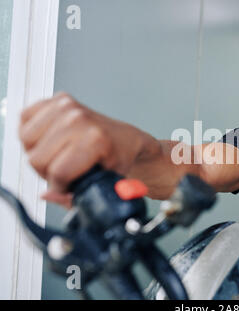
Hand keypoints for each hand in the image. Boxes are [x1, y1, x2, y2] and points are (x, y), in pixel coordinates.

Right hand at [19, 92, 145, 206]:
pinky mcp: (58, 99)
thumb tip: (48, 195)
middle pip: (36, 158)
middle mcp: (80, 119)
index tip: (67, 186)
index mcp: (95, 139)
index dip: (59, 186)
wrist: (127, 140)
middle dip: (47, 172)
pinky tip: (49, 140)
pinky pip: (25, 119)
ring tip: (56, 156)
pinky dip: (32, 133)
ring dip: (37, 152)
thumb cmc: (119, 159)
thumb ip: (73, 196)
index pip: (57, 172)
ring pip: (26, 139)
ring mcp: (68, 106)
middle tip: (62, 172)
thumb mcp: (103, 184)